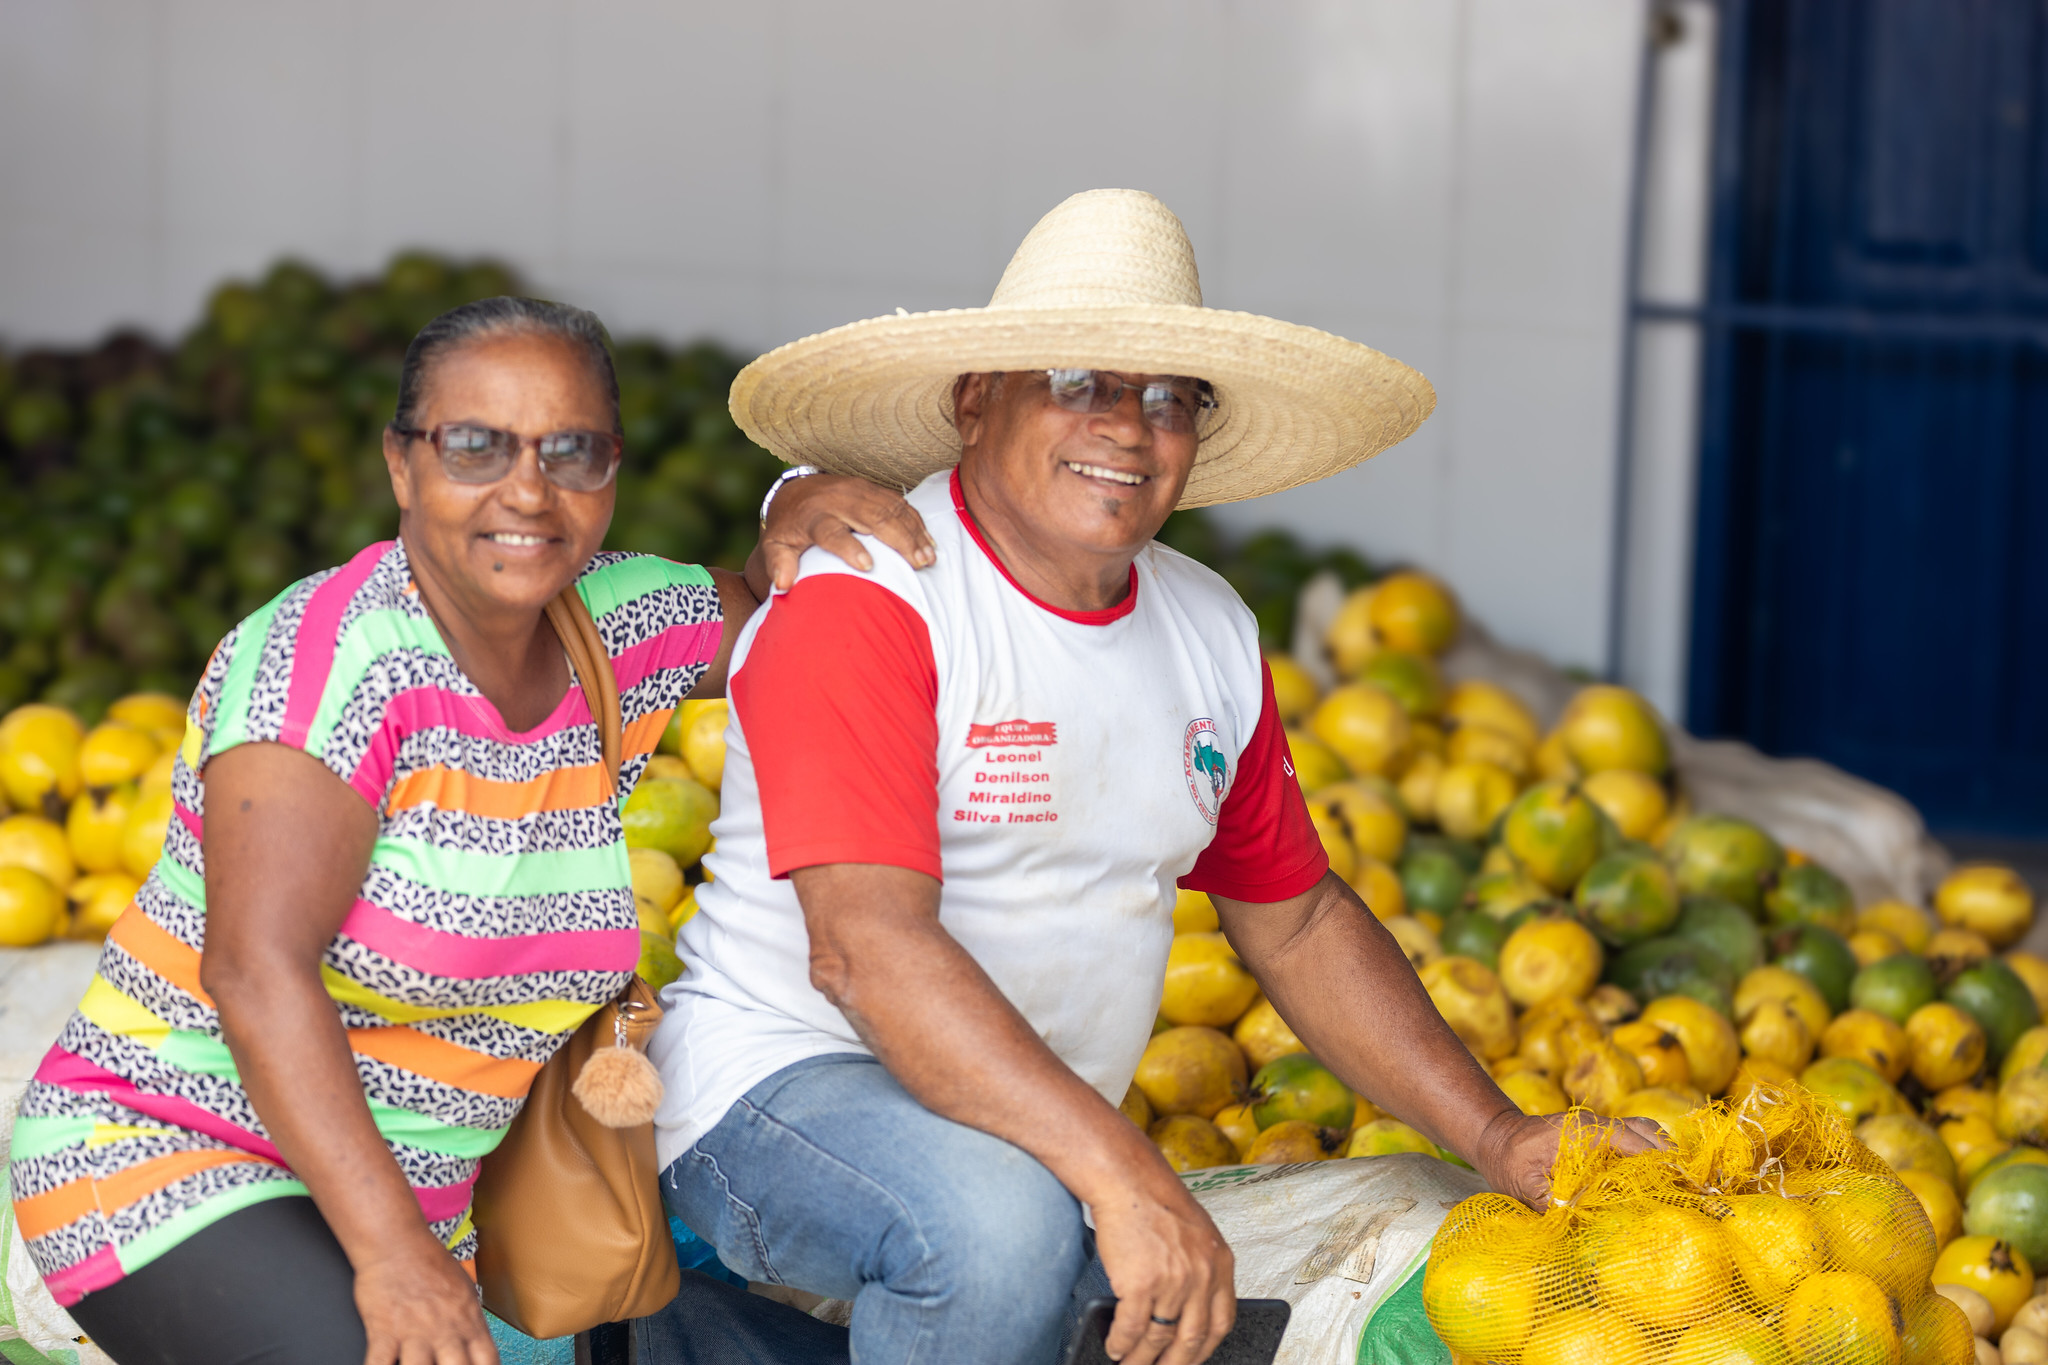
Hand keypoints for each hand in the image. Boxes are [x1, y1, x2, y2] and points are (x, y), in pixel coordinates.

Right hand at [354, 1238, 497, 1364]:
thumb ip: (470, 1320)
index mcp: (467, 1320)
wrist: (396, 1243)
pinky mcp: (383, 1332)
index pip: (487, 1359)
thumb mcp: (464, 1288)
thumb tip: (477, 1344)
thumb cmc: (429, 1262)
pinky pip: (378, 1364)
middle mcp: (444, 1330)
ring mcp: (413, 1333)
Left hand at [759, 473, 935, 589]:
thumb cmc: (789, 527)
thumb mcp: (775, 545)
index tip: (867, 566)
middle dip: (898, 541)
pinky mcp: (872, 488)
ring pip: (891, 509)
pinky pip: (899, 503)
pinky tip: (929, 541)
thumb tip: (784, 585)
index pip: (831, 531)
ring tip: (928, 558)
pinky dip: (916, 522)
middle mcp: (838, 500)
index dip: (848, 547)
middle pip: (872, 518)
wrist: (797, 490)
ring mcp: (858, 491)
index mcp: (814, 517)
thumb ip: (778, 564)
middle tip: (917, 565)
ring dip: (913, 533)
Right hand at [1089, 1168, 1235, 1364]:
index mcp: (1220, 1264)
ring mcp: (1173, 1282)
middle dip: (1175, 1364)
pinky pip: (1132, 1327)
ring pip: (1159, 1338)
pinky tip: (1116, 1348)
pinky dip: (1122, 1344)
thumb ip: (1201, 1269)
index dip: (1205, 1348)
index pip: (1222, 1322)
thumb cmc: (1156, 1201)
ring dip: (1142, 1359)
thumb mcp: (1198, 1233)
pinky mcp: (1141, 1283)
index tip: (1192, 1359)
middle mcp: (1201, 1276)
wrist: (1127, 1179)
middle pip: (1192, 1339)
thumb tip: (1189, 1309)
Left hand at [1474, 1109, 1668, 1209]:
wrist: (1496, 1137)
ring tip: (1683, 1185)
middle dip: (1672, 1159)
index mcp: (1583, 1133)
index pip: (1632, 1140)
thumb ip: (1553, 1201)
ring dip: (1664, 1155)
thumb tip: (1584, 1218)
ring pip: (1645, 1132)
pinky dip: (1652, 1153)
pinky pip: (1635, 1137)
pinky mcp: (1601, 1135)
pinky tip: (1662, 1179)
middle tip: (1695, 1189)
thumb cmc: (1509, 1161)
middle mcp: (1597, 1125)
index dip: (1660, 1161)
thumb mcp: (1525, 1185)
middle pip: (1647, 1133)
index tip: (1685, 1182)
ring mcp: (1601, 1127)